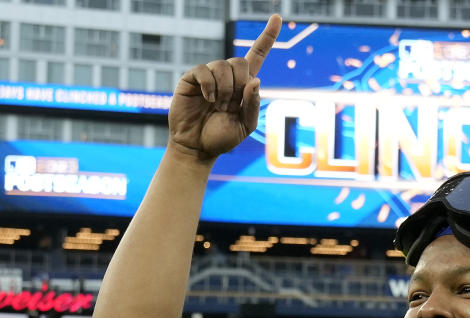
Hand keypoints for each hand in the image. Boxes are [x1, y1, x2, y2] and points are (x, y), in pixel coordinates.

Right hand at [168, 14, 281, 160]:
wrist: (197, 148)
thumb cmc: (222, 138)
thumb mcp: (245, 125)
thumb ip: (253, 105)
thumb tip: (255, 79)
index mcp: (244, 86)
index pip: (258, 55)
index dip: (268, 37)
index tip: (277, 17)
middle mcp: (227, 77)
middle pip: (241, 61)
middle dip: (240, 84)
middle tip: (230, 104)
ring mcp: (209, 76)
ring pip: (223, 66)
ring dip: (225, 89)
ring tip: (217, 105)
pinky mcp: (191, 79)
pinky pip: (204, 71)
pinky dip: (209, 86)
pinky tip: (207, 99)